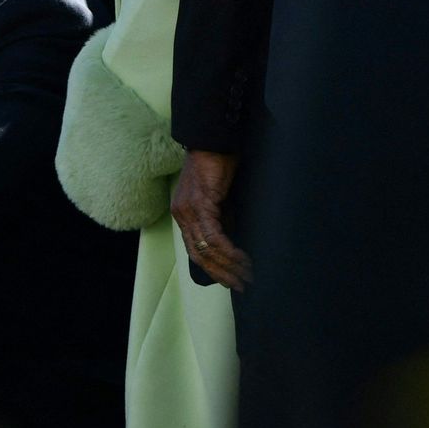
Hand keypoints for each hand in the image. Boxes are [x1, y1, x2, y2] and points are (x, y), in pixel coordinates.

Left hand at [170, 150, 252, 289]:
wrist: (214, 142)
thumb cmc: (218, 167)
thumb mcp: (219, 201)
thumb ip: (222, 221)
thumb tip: (234, 245)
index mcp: (183, 215)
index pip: (195, 251)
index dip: (213, 269)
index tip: (231, 281)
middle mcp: (181, 215)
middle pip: (199, 255)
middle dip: (222, 274)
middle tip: (242, 285)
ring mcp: (188, 210)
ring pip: (206, 249)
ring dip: (229, 266)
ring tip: (247, 275)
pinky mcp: (200, 204)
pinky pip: (213, 235)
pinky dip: (229, 250)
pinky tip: (243, 259)